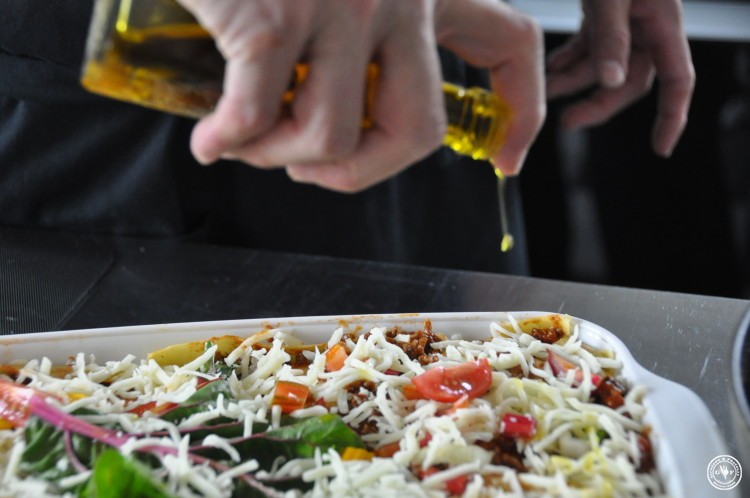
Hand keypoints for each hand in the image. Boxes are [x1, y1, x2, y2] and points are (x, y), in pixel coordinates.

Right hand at [177, 0, 544, 191]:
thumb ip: (369, 43)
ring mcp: (341, 3)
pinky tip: (211, 138)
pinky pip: (257, 119)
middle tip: (314, 168)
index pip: (508, 44)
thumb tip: (350, 127)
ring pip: (334, 138)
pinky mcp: (275, 14)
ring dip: (280, 156)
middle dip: (360, 172)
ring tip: (247, 138)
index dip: (518, 113)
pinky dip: (226, 142)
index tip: (505, 159)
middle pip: (419, 132)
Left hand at [546, 0, 694, 156]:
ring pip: (601, 69)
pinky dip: (568, 61)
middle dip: (597, 104)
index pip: (678, 81)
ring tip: (545, 90)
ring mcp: (625, 25)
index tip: (660, 148)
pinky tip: (550, 69)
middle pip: (628, 83)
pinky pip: (587, 50)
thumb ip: (613, 38)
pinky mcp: (602, 17)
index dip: (672, 117)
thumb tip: (611, 81)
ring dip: (572, 83)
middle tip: (567, 120)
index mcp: (664, 25)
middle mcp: (647, 29)